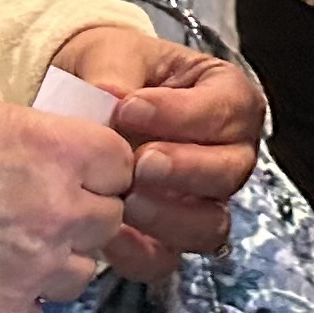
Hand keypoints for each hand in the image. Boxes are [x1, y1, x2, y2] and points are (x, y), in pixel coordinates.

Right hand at [0, 83, 134, 312]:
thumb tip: (33, 142)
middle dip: (80, 213)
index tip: (75, 170)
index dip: (98, 166)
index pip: (121, 163)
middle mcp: (59, 215)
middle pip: (108, 220)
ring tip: (1, 250)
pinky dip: (16, 303)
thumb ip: (15, 128)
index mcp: (54, 153)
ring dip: (51, 261)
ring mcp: (36, 274)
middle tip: (34, 209)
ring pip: (77, 273)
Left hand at [53, 23, 264, 280]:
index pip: (228, 109)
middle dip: (184, 170)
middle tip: (139, 162)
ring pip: (209, 224)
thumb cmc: (114, 70)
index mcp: (226, 96)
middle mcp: (227, 153)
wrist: (83, 99)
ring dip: (168, 217)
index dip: (184, 115)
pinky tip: (109, 235)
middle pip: (230, 172)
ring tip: (125, 199)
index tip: (130, 108)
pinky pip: (167, 258)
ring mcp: (203, 200)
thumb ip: (115, 73)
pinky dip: (140, 253)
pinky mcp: (168, 235)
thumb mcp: (114, 54)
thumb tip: (108, 97)